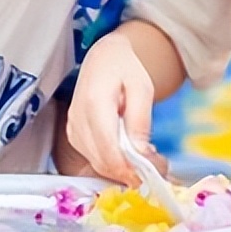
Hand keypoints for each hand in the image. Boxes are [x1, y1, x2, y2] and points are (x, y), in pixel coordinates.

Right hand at [66, 31, 158, 184]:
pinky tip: (129, 153)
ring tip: (146, 158)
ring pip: (97, 163)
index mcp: (94, 103)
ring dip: (122, 169)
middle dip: (130, 172)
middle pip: (102, 160)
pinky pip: (93, 158)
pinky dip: (112, 162)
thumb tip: (141, 155)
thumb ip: (140, 121)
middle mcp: (78, 118)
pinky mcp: (73, 134)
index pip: (108, 149)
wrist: (104, 58)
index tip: (153, 173)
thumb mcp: (142, 88)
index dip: (129, 168)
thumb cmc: (125, 69)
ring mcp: (73, 128)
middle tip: (157, 168)